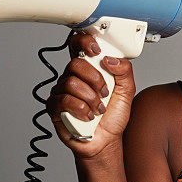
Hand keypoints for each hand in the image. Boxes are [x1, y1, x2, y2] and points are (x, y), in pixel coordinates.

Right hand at [46, 32, 136, 159]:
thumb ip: (124, 71)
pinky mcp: (54, 107)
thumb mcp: (127, 91)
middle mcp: (72, 77)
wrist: (106, 140)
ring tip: (98, 109)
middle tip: (104, 93)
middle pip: (75, 64)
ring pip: (71, 83)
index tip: (96, 50)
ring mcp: (61, 92)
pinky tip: (88, 116)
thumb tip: (110, 59)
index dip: (83, 41)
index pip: (78, 45)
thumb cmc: (113, 115)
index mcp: (88, 69)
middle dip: (95, 79)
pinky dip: (81, 109)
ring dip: (90, 98)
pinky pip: (64, 100)